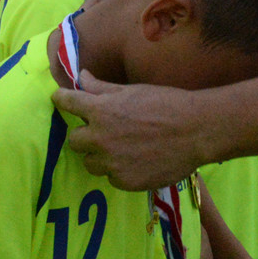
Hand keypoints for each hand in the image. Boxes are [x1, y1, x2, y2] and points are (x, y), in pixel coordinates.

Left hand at [57, 74, 206, 189]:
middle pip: (74, 140)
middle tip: (103, 130)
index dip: (63, 100)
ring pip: (90, 163)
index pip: (67, 103)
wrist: (196, 131)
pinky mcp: (124, 182)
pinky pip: (111, 177)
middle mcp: (101, 138)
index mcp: (100, 110)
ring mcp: (112, 163)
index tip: (61, 100)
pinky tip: (137, 160)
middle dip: (85, 135)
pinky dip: (119, 170)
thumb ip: (101, 87)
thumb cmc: (165, 104)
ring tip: (123, 148)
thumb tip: (81, 76)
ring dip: (100, 155)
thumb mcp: (132, 91)